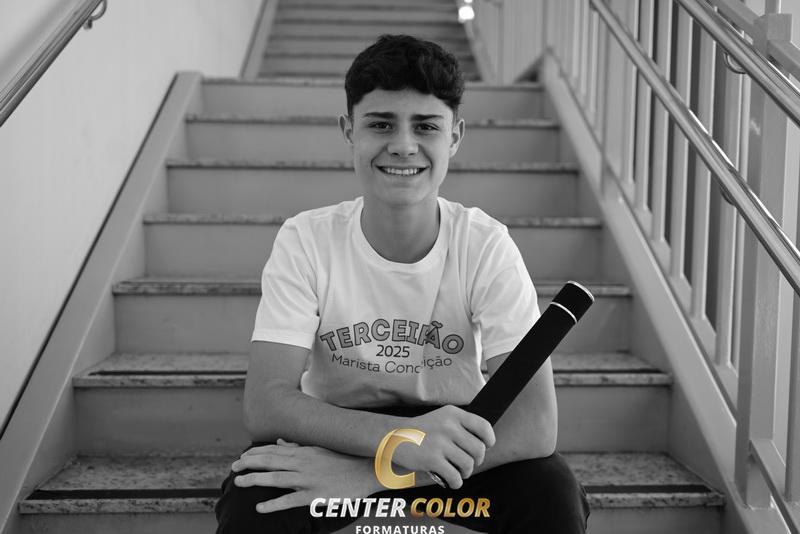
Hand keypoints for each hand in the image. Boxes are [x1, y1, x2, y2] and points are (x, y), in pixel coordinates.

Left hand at [231, 439, 380, 513]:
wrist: (368, 469)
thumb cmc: (346, 458)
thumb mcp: (321, 448)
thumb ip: (300, 445)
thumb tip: (281, 442)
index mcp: (304, 451)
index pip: (273, 450)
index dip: (255, 453)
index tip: (242, 457)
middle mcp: (303, 462)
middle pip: (270, 462)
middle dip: (249, 464)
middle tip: (233, 468)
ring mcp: (308, 479)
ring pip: (275, 479)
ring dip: (255, 480)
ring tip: (239, 483)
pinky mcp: (314, 495)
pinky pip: (290, 501)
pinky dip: (273, 504)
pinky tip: (259, 508)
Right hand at [391, 405, 494, 489]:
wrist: (393, 436)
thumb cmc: (421, 431)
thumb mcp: (441, 418)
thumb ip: (461, 426)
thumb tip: (483, 443)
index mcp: (453, 414)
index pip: (484, 427)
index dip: (489, 440)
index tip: (486, 446)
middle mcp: (448, 426)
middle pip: (478, 450)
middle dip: (476, 460)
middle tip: (467, 463)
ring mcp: (440, 443)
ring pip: (468, 464)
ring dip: (465, 472)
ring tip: (458, 472)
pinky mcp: (432, 459)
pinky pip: (455, 476)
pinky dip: (456, 482)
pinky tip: (451, 480)